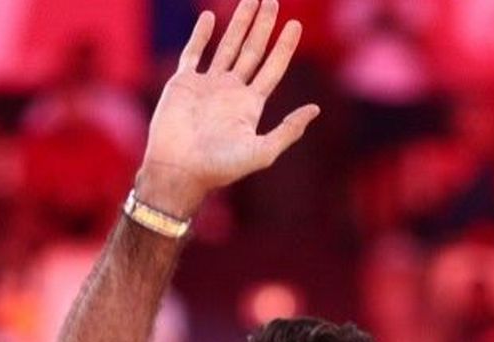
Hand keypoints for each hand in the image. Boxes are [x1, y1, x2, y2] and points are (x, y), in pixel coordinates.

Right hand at [135, 0, 318, 217]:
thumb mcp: (262, 152)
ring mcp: (207, 85)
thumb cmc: (220, 168)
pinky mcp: (183, 83)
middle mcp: (230, 91)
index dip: (284, 46)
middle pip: (252, 50)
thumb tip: (315, 109)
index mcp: (250, 105)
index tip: (295, 24)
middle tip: (272, 0)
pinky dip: (200, 35)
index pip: (272, 68)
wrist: (179, 171)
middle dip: (263, 25)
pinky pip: (193, 53)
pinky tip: (209, 17)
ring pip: (227, 46)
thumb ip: (288, 131)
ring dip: (238, 23)